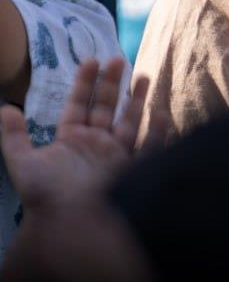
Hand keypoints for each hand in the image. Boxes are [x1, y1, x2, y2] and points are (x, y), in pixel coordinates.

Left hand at [0, 57, 165, 212]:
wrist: (68, 222)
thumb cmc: (46, 193)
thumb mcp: (23, 162)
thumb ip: (14, 135)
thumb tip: (6, 108)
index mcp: (72, 138)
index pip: (79, 104)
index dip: (85, 82)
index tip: (92, 60)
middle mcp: (96, 143)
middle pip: (106, 106)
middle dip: (113, 83)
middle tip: (118, 59)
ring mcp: (116, 154)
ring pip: (129, 120)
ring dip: (137, 98)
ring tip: (143, 74)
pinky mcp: (132, 168)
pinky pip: (148, 146)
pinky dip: (156, 131)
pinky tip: (160, 113)